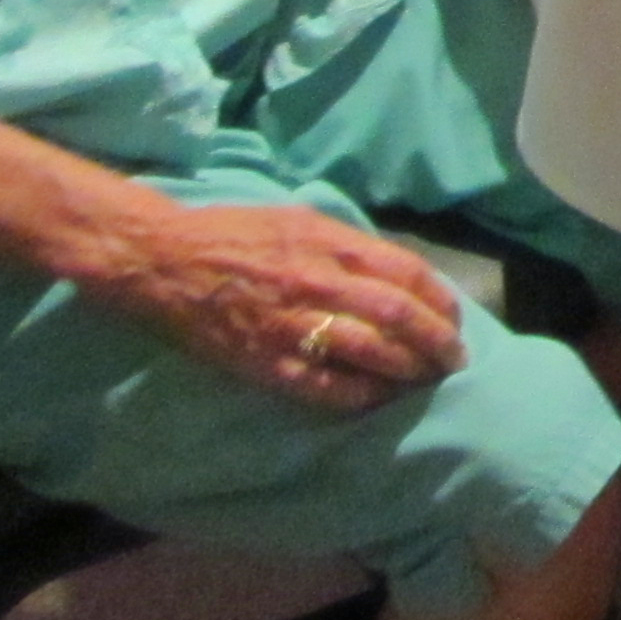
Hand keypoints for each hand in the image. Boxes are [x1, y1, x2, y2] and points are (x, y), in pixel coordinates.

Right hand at [96, 198, 466, 414]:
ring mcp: (294, 324)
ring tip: (425, 381)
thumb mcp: (299, 220)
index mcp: (331, 243)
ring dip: (407, 370)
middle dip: (436, 341)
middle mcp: (320, 282)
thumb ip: (347, 244)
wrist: (166, 259)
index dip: (440, 299)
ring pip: (371, 352)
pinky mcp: (266, 361)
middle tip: (453, 359)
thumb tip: (394, 272)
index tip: (454, 318)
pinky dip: (360, 395)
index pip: (407, 272)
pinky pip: (325, 387)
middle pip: (399, 315)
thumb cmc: (234, 233)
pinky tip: (377, 398)